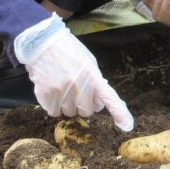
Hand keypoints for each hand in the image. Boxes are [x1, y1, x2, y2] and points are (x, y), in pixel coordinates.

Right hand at [14, 14, 133, 131]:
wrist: (43, 42)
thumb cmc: (68, 52)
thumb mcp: (88, 62)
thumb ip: (95, 81)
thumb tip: (99, 103)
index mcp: (92, 76)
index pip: (109, 97)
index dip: (119, 113)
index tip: (126, 126)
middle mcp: (79, 85)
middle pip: (86, 111)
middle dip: (83, 104)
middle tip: (76, 91)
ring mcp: (62, 91)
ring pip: (69, 113)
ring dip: (67, 105)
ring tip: (62, 87)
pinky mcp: (47, 95)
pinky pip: (53, 112)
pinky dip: (53, 105)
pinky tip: (52, 90)